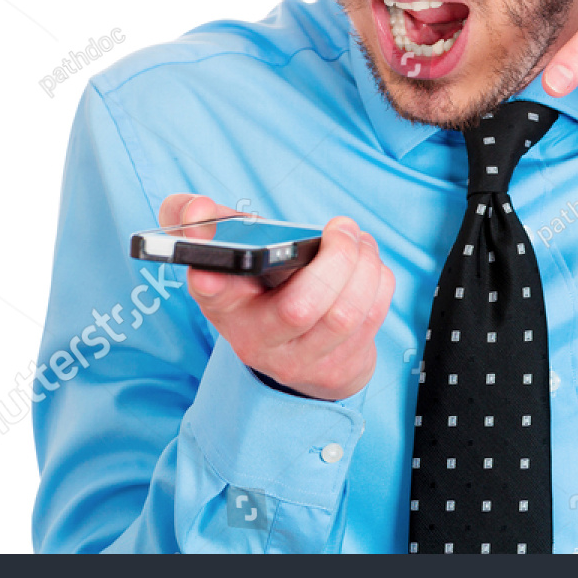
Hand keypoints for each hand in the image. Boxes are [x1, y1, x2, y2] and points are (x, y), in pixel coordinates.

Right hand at [158, 193, 395, 400]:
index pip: (211, 292)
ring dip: (364, 265)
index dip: (208, 280)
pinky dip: (378, 281)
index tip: (208, 269)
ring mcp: (299, 360)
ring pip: (345, 313)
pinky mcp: (337, 368)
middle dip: (335, 258)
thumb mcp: (226, 255)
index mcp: (223, 304)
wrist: (293, 351)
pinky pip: (372, 317)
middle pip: (300, 307)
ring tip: (359, 240)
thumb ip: (204, 222)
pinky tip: (367, 266)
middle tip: (341, 227)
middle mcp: (257, 340)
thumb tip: (199, 209)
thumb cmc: (258, 288)